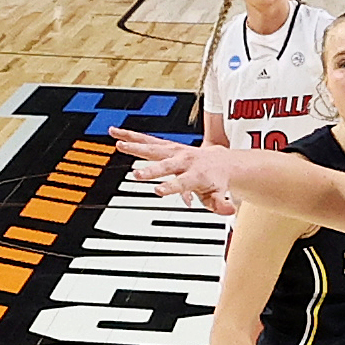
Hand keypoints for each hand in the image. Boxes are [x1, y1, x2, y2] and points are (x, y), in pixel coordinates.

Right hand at [108, 126, 237, 213]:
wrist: (219, 160)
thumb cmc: (216, 180)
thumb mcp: (219, 196)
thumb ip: (221, 204)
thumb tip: (228, 211)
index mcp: (196, 174)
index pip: (182, 183)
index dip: (170, 187)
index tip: (158, 191)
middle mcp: (183, 160)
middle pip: (165, 165)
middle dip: (151, 170)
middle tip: (137, 175)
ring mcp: (173, 151)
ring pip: (152, 147)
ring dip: (135, 146)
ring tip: (118, 144)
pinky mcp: (165, 145)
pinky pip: (146, 140)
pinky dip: (130, 136)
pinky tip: (115, 134)